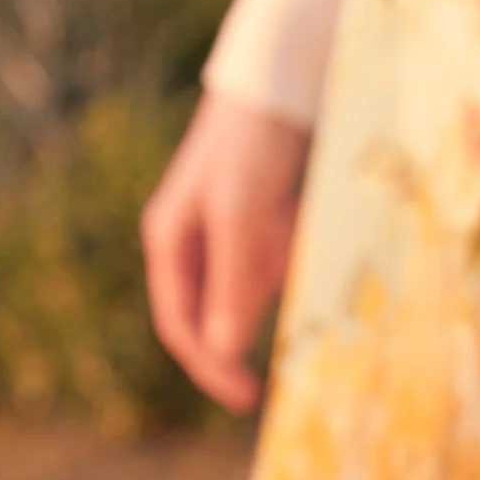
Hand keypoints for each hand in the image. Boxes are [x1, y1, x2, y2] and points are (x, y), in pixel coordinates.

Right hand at [139, 91, 309, 412]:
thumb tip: (222, 352)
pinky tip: (309, 238)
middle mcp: (193, 240)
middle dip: (247, 334)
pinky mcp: (262, 217)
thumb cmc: (250, 146)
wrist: (281, 80)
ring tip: (298, 263)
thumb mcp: (241, 215)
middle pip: (214, 312)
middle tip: (289, 368)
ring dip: (276, 292)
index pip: (180, 324)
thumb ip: (232, 281)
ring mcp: (228, 229)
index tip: (247, 398)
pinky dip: (295, 264)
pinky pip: (277, 261)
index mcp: (170, 241)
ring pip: (251, 288)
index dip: (208, 366)